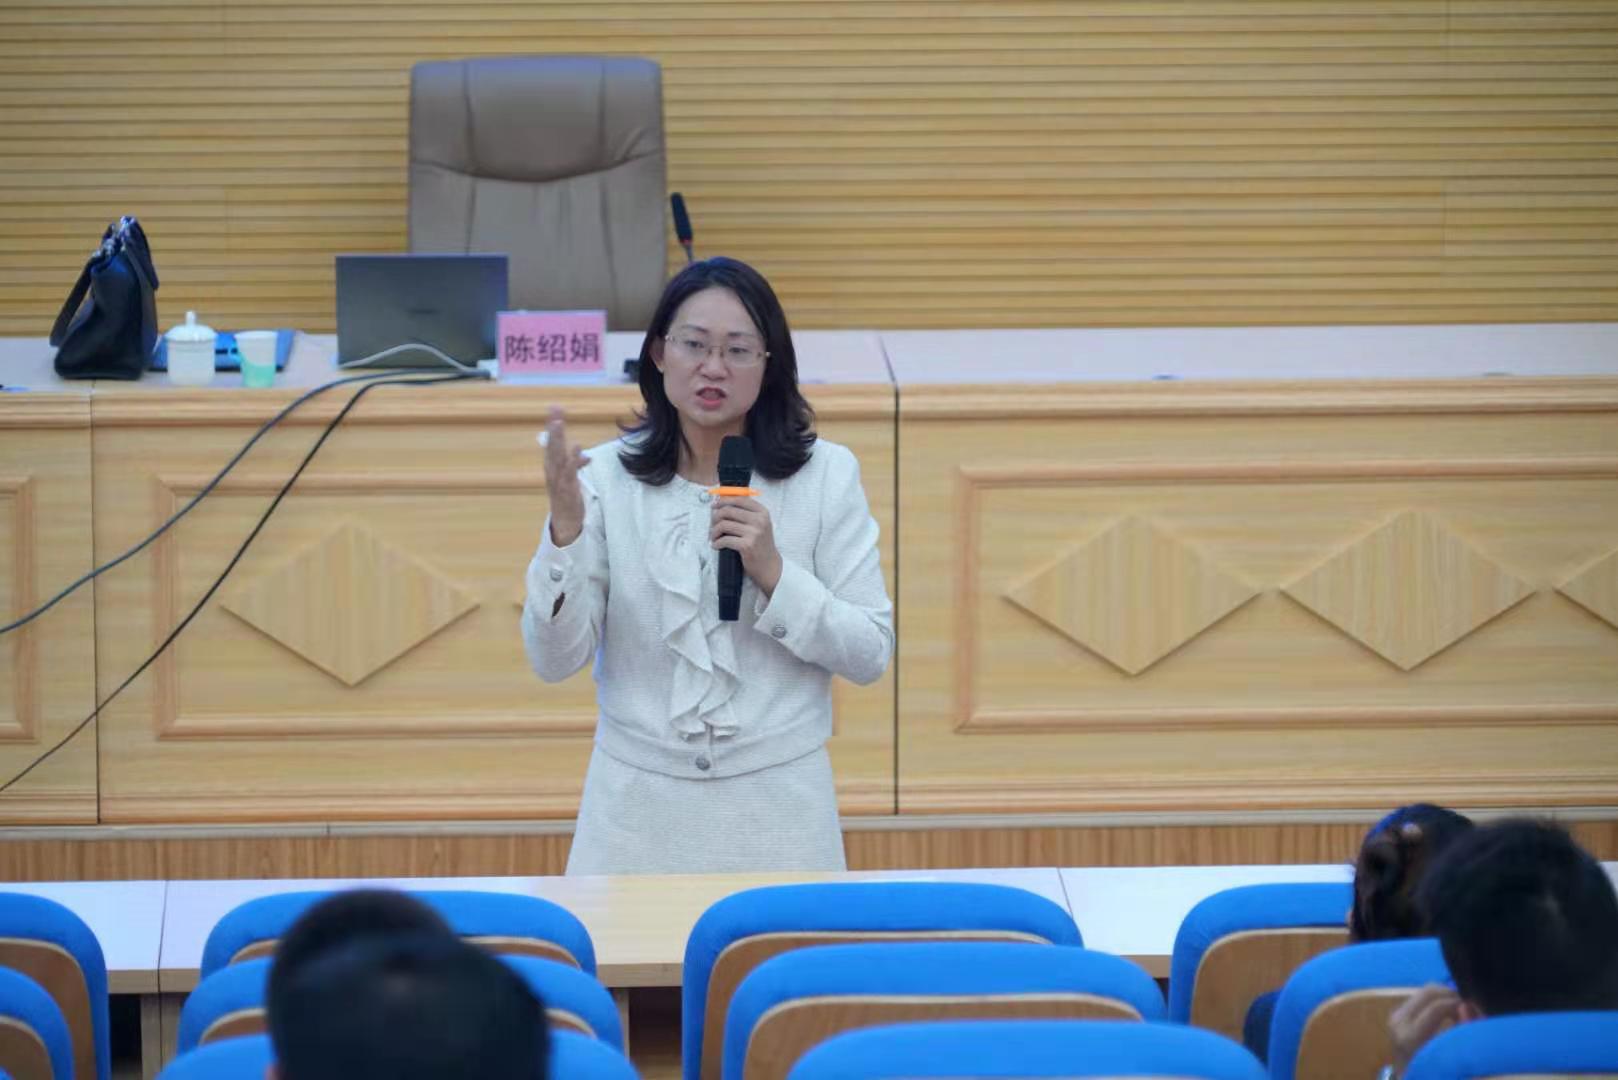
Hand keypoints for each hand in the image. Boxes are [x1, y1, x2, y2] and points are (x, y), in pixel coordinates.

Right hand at [541, 406, 588, 544]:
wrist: (565, 524)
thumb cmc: (566, 498)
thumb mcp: (568, 478)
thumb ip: (573, 463)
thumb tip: (581, 452)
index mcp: (552, 466)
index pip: (552, 442)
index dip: (553, 425)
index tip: (555, 407)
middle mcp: (552, 471)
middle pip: (552, 446)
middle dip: (554, 428)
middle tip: (555, 411)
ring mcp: (558, 481)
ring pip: (557, 457)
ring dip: (558, 440)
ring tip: (559, 424)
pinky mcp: (566, 492)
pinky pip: (570, 475)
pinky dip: (573, 463)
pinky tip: (580, 453)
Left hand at [710, 496, 782, 595]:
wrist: (769, 565)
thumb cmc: (760, 544)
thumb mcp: (759, 524)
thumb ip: (745, 512)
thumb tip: (720, 500)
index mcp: (762, 512)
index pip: (739, 498)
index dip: (723, 500)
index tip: (714, 505)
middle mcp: (759, 520)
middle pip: (728, 510)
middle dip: (715, 517)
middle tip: (712, 525)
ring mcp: (754, 533)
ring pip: (724, 524)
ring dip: (714, 532)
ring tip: (713, 537)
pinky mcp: (747, 546)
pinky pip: (724, 540)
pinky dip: (717, 543)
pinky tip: (716, 546)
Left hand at [1388, 983, 1462, 1075]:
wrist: (1408, 1078)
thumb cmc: (1434, 1073)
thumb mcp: (1451, 1058)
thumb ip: (1463, 1032)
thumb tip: (1467, 1006)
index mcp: (1410, 1037)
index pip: (1437, 1007)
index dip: (1459, 1003)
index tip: (1476, 1011)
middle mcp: (1398, 1022)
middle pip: (1429, 992)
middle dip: (1453, 995)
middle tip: (1470, 1008)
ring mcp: (1395, 1015)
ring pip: (1426, 991)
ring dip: (1446, 996)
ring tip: (1461, 1012)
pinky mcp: (1397, 1012)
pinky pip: (1421, 997)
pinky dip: (1439, 1000)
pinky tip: (1449, 1013)